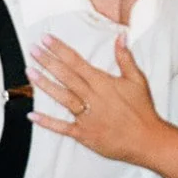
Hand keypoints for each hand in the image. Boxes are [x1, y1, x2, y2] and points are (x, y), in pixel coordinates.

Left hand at [29, 34, 168, 165]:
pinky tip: (32, 115)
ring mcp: (86, 116)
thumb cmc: (143, 110)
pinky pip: (62, 127)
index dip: (60, 50)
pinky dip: (47, 122)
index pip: (76, 62)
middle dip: (47, 61)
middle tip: (32, 50)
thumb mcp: (137, 80)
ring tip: (30, 72)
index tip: (46, 39)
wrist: (147, 140)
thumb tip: (121, 37)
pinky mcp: (84, 134)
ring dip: (44, 85)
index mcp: (103, 83)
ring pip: (62, 97)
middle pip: (66, 76)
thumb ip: (125, 58)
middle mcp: (92, 97)